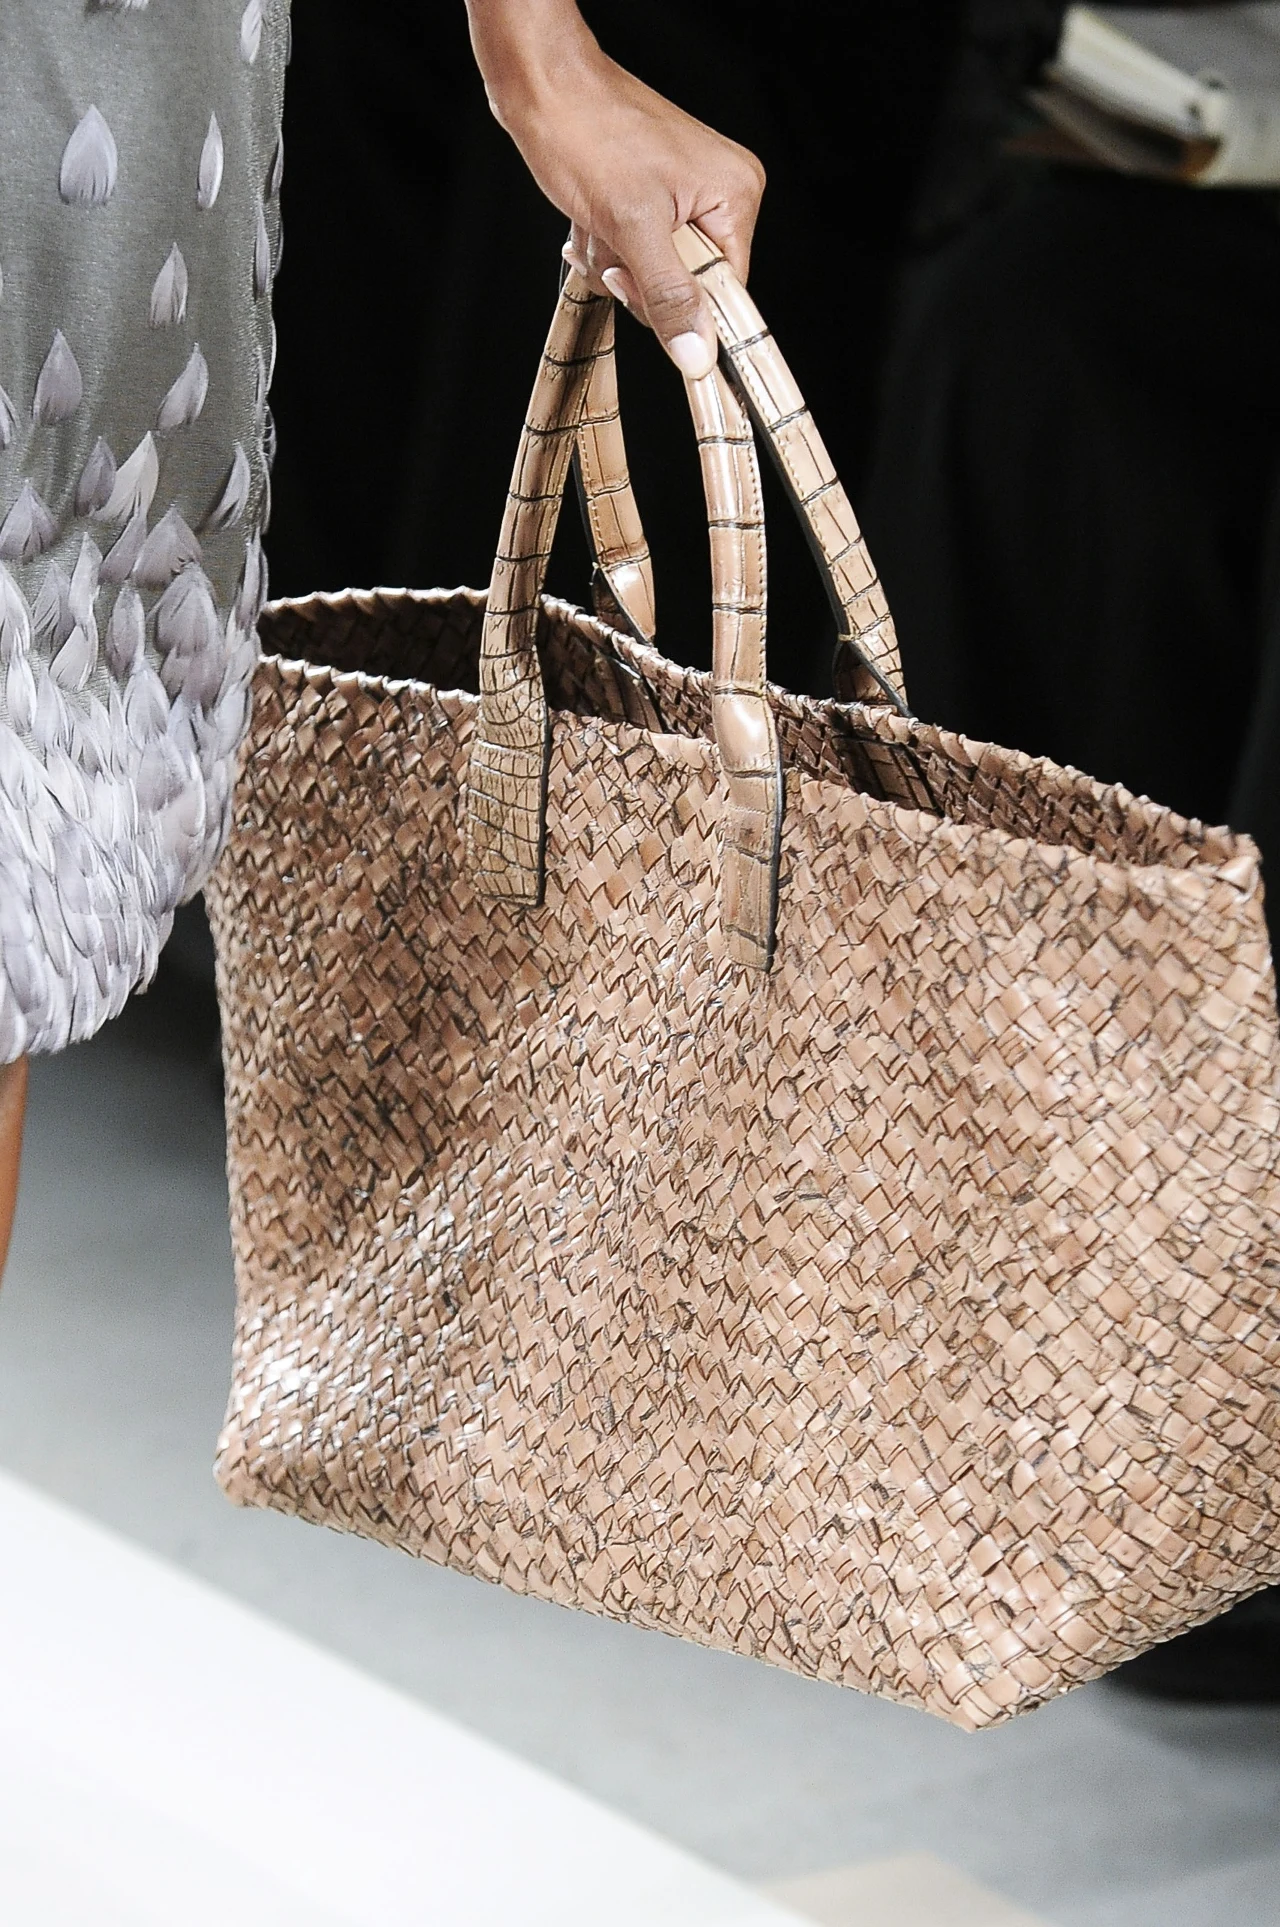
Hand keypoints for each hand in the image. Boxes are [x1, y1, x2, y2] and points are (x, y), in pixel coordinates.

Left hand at [466, 0, 763, 376]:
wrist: (541, 86)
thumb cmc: (585, 132)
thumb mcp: (630, 227)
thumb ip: (669, 296)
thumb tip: (698, 355)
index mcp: (734, 195)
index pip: (723, 290)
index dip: (675, 301)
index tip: (633, 278)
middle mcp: (718, 193)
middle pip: (685, 285)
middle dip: (636, 274)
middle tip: (610, 240)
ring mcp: (685, 194)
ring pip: (653, 273)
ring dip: (613, 259)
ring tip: (595, 220)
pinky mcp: (653, 196)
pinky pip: (635, 251)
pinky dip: (605, 244)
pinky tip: (589, 217)